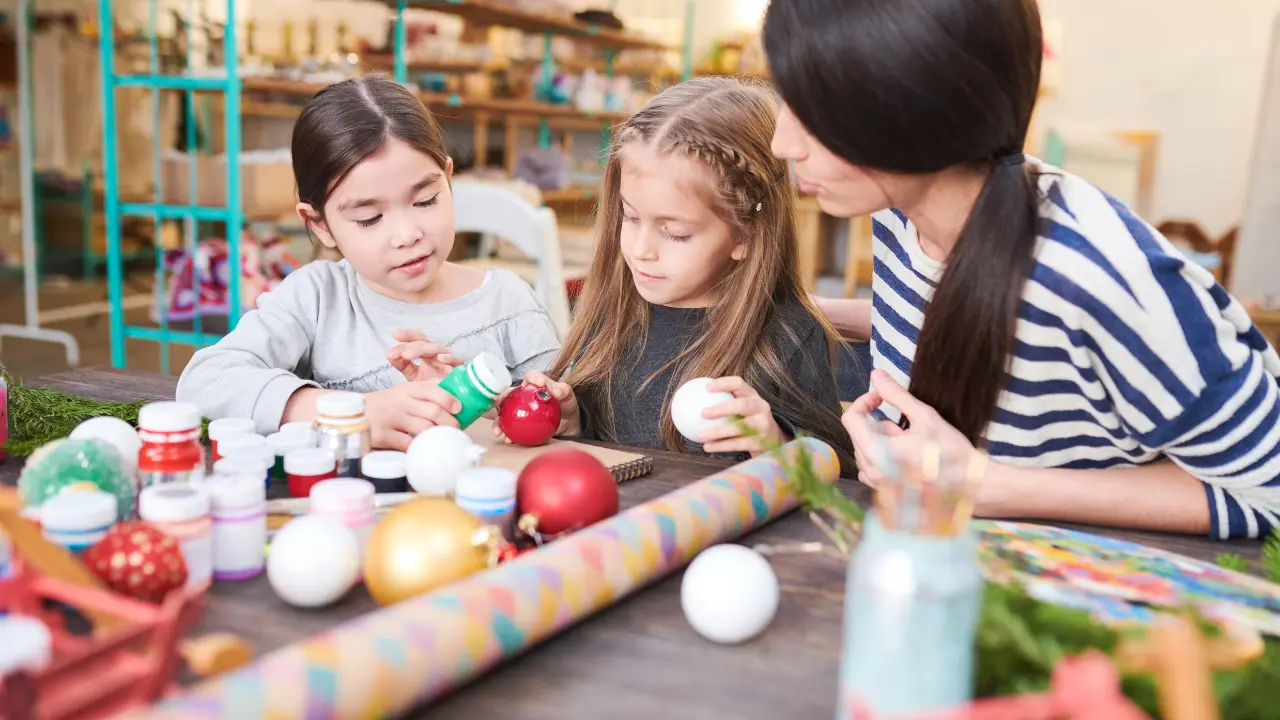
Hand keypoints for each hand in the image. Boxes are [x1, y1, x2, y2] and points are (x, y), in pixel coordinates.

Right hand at [365, 382, 462, 450]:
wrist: (353, 416)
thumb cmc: (384, 405)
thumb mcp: (401, 393)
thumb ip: (423, 394)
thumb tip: (454, 400)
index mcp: (406, 389)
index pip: (432, 390)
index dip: (449, 399)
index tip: (459, 409)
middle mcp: (399, 402)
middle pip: (433, 412)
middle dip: (449, 422)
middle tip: (455, 429)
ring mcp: (390, 419)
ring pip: (424, 429)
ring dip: (437, 435)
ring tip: (443, 439)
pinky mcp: (383, 436)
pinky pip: (409, 444)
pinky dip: (419, 446)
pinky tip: (423, 447)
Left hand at [386, 330, 462, 382]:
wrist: (443, 404)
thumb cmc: (430, 387)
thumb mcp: (412, 375)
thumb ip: (402, 364)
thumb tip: (389, 354)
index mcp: (426, 353)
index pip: (418, 339)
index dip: (408, 335)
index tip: (395, 335)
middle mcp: (437, 354)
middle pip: (425, 342)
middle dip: (410, 346)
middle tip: (399, 353)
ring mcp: (448, 361)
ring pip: (437, 349)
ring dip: (422, 349)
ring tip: (408, 355)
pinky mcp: (459, 370)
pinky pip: (457, 361)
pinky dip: (450, 358)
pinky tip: (440, 358)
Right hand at [492, 370, 581, 440]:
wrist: (567, 425)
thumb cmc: (565, 406)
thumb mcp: (567, 396)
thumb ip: (563, 391)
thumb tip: (557, 392)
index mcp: (535, 385)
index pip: (531, 376)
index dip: (534, 378)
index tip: (540, 384)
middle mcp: (523, 395)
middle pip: (509, 394)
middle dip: (501, 399)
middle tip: (499, 404)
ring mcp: (519, 410)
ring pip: (505, 413)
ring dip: (498, 421)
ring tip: (498, 430)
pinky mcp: (520, 424)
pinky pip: (511, 428)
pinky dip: (507, 434)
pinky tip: (508, 440)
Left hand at [697, 376, 785, 454]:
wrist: (774, 441)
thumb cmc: (749, 421)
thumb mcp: (741, 409)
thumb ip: (723, 402)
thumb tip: (688, 400)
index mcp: (753, 396)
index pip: (739, 384)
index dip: (723, 383)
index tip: (706, 388)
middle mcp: (761, 408)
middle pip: (742, 405)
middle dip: (722, 408)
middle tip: (702, 413)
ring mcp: (763, 425)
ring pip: (739, 428)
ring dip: (717, 432)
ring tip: (700, 436)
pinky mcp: (761, 442)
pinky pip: (739, 444)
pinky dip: (721, 446)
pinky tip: (708, 447)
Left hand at [843, 369, 986, 490]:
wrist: (972, 485)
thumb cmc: (950, 452)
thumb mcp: (924, 416)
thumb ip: (896, 395)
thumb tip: (876, 374)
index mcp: (877, 451)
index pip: (851, 419)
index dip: (864, 402)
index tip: (881, 398)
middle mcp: (872, 471)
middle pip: (858, 435)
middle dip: (880, 425)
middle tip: (908, 429)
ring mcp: (877, 485)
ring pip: (865, 451)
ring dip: (882, 442)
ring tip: (911, 445)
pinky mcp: (885, 493)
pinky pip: (872, 468)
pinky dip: (884, 458)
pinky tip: (906, 459)